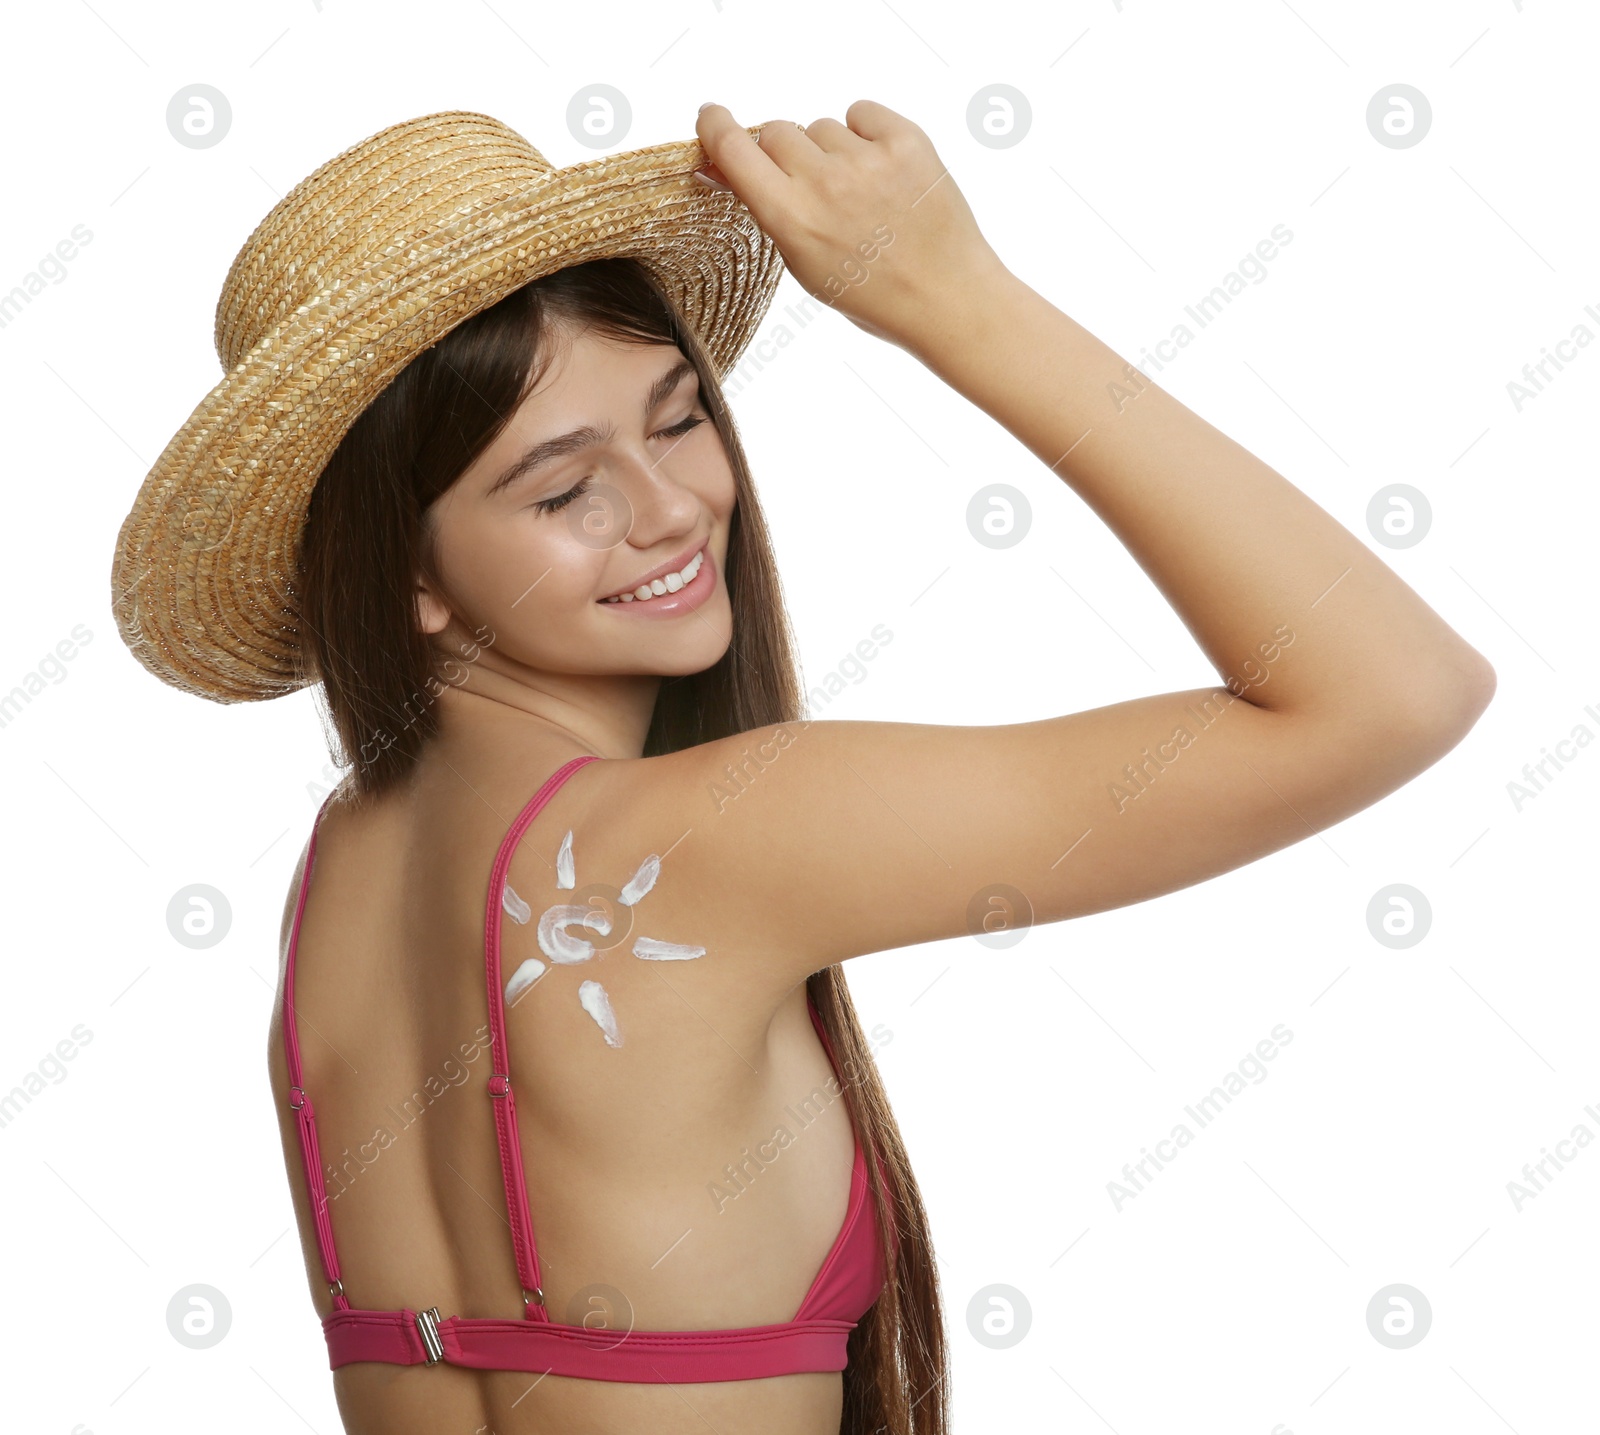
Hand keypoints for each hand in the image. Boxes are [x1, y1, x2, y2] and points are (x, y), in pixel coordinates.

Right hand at [693, 100, 1004, 351]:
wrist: (948, 298)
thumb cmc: (873, 293)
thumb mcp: (805, 266)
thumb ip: (765, 212)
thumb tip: (720, 168)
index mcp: (792, 220)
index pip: (733, 148)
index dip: (716, 127)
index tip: (711, 117)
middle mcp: (825, 183)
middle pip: (776, 131)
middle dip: (783, 154)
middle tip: (811, 188)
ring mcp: (867, 159)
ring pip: (821, 127)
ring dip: (829, 151)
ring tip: (858, 193)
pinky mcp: (905, 140)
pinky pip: (861, 113)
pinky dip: (865, 134)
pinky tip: (880, 173)